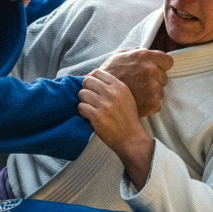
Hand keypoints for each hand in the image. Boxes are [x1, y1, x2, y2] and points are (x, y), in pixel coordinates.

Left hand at [78, 70, 154, 188]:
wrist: (131, 139)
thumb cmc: (127, 119)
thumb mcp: (126, 98)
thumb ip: (113, 87)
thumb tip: (93, 77)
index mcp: (120, 87)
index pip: (98, 72)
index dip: (91, 79)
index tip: (91, 87)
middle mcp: (112, 93)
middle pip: (87, 81)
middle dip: (86, 89)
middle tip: (89, 98)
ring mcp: (104, 105)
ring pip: (82, 94)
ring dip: (84, 101)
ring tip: (90, 108)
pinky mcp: (97, 116)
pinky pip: (81, 107)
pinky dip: (83, 112)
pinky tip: (89, 116)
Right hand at [100, 49, 171, 117]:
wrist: (100, 96)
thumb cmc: (108, 74)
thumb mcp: (118, 56)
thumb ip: (135, 52)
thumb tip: (146, 51)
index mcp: (145, 57)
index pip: (167, 61)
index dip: (161, 66)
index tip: (154, 70)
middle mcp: (152, 70)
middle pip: (164, 77)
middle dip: (155, 80)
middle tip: (140, 84)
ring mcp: (153, 87)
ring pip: (160, 91)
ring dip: (151, 93)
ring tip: (136, 94)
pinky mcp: (153, 103)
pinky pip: (157, 103)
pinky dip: (149, 104)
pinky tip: (137, 102)